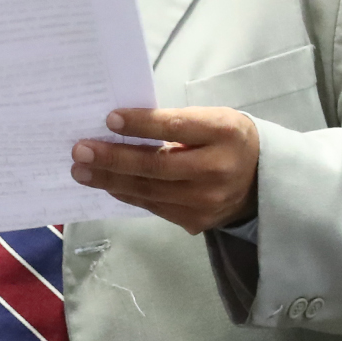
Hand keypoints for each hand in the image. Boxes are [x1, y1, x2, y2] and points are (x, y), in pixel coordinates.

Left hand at [71, 107, 257, 234]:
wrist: (261, 180)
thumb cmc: (226, 139)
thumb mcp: (212, 119)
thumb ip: (174, 122)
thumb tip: (119, 126)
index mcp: (224, 133)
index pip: (176, 128)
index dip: (141, 125)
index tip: (109, 119)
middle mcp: (217, 169)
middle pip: (157, 166)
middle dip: (113, 158)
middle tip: (80, 150)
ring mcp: (207, 201)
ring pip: (150, 191)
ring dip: (110, 179)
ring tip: (81, 169)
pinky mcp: (196, 221)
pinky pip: (153, 206)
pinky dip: (126, 193)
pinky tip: (105, 183)